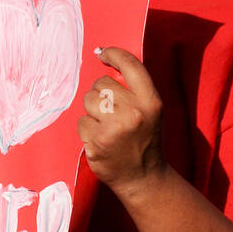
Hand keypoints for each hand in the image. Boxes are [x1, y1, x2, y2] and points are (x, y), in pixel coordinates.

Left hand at [77, 47, 166, 201]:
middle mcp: (134, 113)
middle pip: (101, 84)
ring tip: (108, 127)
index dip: (113, 53)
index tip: (103, 53)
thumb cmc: (145, 140)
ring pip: (88, 101)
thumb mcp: (151, 110)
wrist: (143, 178)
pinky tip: (102, 140)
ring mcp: (114, 128)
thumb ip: (133, 88)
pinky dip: (88, 130)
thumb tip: (104, 57)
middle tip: (113, 113)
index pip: (130, 65)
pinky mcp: (97, 142)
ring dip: (93, 112)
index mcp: (151, 101)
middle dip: (102, 95)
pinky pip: (82, 122)